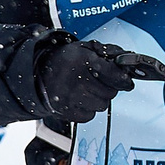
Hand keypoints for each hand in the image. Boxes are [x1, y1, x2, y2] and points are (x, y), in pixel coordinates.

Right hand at [32, 33, 164, 122]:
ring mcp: (71, 97)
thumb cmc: (64, 61)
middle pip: (110, 92)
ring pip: (102, 105)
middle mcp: (76, 80)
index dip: (123, 79)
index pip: (113, 74)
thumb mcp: (84, 48)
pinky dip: (89, 109)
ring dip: (99, 99)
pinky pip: (90, 116)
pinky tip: (81, 100)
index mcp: (82, 60)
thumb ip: (106, 52)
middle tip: (101, 83)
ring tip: (89, 90)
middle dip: (109, 88)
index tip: (127, 82)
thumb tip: (126, 59)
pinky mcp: (66, 111)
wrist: (38, 74)